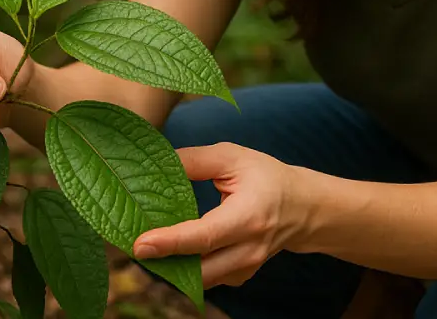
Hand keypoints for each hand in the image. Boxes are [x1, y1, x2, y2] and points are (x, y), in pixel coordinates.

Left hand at [131, 143, 307, 288]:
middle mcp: (249, 249)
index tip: (140, 245)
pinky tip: (175, 250)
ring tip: (152, 244)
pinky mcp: (240, 277)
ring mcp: (246, 268)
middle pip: (199, 270)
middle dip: (165, 262)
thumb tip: (155, 165)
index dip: (170, 243)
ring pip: (201, 280)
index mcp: (248, 216)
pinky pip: (207, 280)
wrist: (302, 207)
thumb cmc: (265, 177)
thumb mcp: (232, 157)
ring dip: (174, 267)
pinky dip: (188, 269)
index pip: (204, 237)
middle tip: (135, 245)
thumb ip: (193, 161)